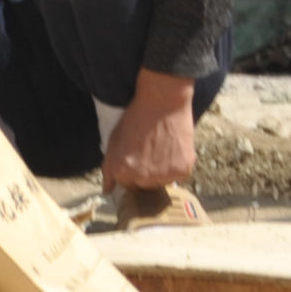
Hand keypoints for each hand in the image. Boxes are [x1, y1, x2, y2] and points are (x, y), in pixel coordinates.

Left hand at [98, 69, 202, 188]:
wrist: (163, 101)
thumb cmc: (136, 117)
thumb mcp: (114, 140)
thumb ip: (108, 168)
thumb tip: (108, 190)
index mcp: (122, 172)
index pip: (127, 184)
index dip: (131, 170)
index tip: (136, 156)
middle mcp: (142, 178)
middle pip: (144, 186)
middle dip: (146, 173)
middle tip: (150, 152)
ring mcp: (163, 176)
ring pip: (162, 182)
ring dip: (162, 172)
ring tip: (163, 149)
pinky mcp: (182, 170)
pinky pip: (179, 175)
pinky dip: (178, 165)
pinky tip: (174, 148)